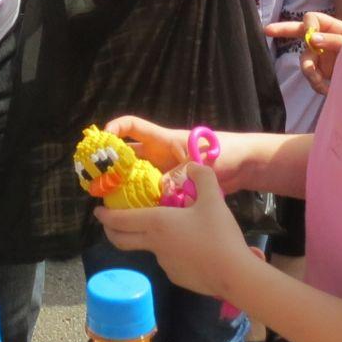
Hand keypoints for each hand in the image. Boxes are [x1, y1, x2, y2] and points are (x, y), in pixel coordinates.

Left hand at [98, 162, 262, 298]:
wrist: (234, 273)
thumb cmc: (218, 234)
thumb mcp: (213, 198)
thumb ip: (201, 176)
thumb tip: (193, 165)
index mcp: (157, 223)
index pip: (120, 220)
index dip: (105, 216)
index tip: (97, 210)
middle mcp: (154, 244)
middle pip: (122, 240)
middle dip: (111, 231)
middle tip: (109, 224)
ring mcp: (164, 263)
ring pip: (149, 248)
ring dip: (149, 239)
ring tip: (169, 229)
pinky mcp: (176, 277)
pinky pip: (168, 260)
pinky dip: (171, 252)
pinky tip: (190, 248)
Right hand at [104, 115, 269, 195]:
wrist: (244, 166)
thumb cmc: (224, 152)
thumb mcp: (197, 162)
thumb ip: (177, 175)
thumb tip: (159, 190)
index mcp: (162, 140)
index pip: (132, 127)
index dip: (114, 129)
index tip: (101, 143)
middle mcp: (159, 155)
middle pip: (128, 156)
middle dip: (112, 165)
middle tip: (97, 181)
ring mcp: (165, 171)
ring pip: (138, 178)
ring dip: (126, 187)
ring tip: (111, 202)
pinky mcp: (173, 188)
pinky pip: (153, 193)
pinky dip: (145, 202)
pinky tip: (136, 215)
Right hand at [262, 11, 341, 94]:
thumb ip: (334, 41)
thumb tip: (312, 39)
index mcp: (333, 28)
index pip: (313, 20)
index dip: (308, 26)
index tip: (311, 36)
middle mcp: (323, 40)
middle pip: (298, 32)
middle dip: (282, 31)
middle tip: (266, 30)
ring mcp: (321, 57)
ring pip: (304, 61)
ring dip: (310, 72)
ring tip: (322, 83)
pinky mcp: (322, 73)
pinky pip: (311, 77)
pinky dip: (317, 84)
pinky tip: (328, 90)